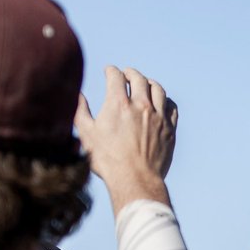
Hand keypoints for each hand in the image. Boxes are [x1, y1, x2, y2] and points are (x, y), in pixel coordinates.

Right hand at [75, 66, 176, 210]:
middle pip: (139, 78)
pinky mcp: (170, 129)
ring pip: (158, 89)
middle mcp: (140, 106)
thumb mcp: (87, 134)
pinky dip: (165, 100)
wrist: (135, 179)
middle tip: (126, 74)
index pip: (115, 76)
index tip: (108, 71)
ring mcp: (158, 117)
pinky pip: (172, 107)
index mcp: (118, 104)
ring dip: (149, 83)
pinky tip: (160, 102)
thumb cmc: (107, 160)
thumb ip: (81, 111)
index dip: (110, 71)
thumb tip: (78, 95)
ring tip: (144, 85)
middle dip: (130, 73)